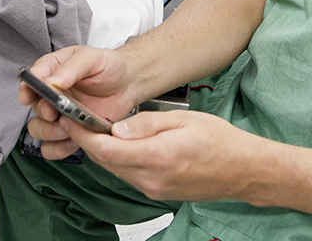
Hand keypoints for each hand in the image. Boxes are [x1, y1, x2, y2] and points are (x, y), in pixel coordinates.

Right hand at [19, 45, 137, 158]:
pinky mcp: (69, 131)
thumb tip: (52, 81)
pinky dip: (58, 149)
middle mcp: (51, 93)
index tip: (28, 96)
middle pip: (33, 107)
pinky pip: (52, 147)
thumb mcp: (92, 58)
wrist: (127, 84)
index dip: (27, 88)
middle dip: (43, 112)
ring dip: (48, 132)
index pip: (32, 78)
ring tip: (66, 128)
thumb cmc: (108, 67)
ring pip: (38, 129)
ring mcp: (59, 114)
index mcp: (53, 70)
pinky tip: (72, 141)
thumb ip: (72, 67)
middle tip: (55, 112)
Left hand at [64, 110, 262, 202]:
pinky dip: (119, 159)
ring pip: (115, 169)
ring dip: (103, 151)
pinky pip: (128, 175)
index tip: (70, 119)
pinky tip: (122, 145)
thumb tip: (117, 127)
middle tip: (76, 120)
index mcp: (156, 156)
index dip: (82, 134)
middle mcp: (151, 178)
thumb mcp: (183, 121)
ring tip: (96, 129)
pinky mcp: (156, 192)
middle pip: (105, 161)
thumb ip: (147, 124)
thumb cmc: (219, 141)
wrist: (241, 169)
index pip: (105, 148)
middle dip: (87, 141)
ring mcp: (153, 189)